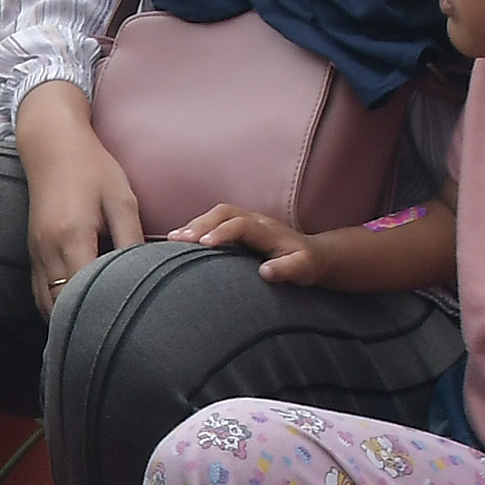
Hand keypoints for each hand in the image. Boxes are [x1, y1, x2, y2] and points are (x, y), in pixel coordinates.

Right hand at [14, 86, 143, 315]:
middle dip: (85, 323)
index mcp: (72, 236)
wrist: (53, 145)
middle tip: (112, 339)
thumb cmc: (92, 168)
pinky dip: (55, 307)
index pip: (85, 291)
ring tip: (94, 331)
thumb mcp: (121, 199)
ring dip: (67, 319)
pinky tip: (75, 313)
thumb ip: (131, 238)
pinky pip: (39, 292)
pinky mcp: (32, 250)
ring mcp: (35, 252)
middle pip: (62, 305)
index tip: (124, 325)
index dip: (102, 312)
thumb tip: (145, 274)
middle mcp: (47, 249)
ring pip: (46, 304)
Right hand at [171, 202, 314, 283]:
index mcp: (268, 230)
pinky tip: (181, 240)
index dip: (222, 232)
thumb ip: (287, 270)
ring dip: (194, 225)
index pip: (241, 225)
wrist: (312, 254)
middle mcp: (255, 220)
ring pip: (216, 215)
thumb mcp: (303, 270)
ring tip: (172, 239)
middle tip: (178, 239)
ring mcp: (246, 221)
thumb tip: (265, 272)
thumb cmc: (305, 264)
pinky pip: (214, 221)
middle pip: (223, 213)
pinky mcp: (238, 227)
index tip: (204, 245)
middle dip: (199, 224)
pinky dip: (196, 228)